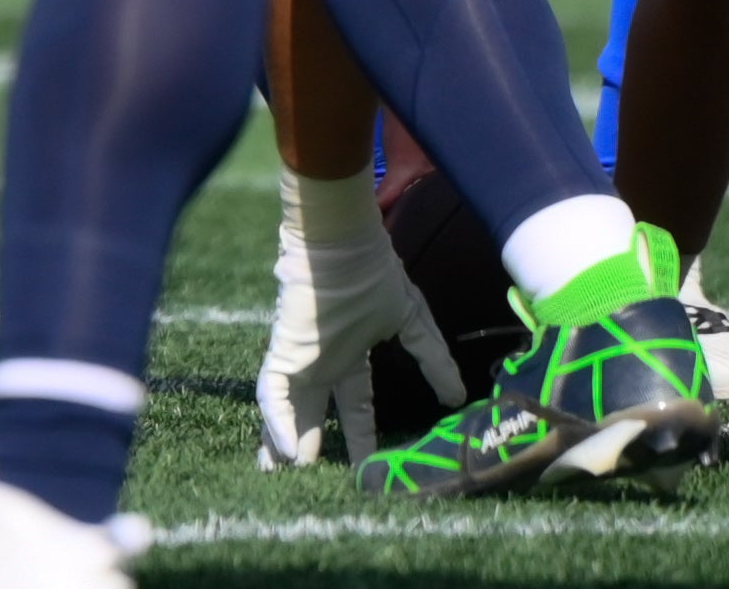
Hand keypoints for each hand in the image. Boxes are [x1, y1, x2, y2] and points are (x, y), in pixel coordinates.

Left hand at [252, 168, 462, 468]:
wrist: (344, 242)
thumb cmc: (375, 272)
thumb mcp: (412, 321)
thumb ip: (432, 359)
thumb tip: (458, 396)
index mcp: (351, 355)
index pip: (354, 406)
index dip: (360, 437)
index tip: (368, 471)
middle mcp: (323, 362)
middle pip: (312, 415)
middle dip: (309, 448)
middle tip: (304, 486)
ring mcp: (301, 358)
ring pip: (285, 411)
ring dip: (283, 445)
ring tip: (280, 479)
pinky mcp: (283, 351)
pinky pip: (271, 393)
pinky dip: (274, 421)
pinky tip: (281, 449)